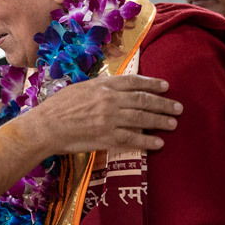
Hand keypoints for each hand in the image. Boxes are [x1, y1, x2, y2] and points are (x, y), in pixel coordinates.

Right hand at [25, 74, 182, 154]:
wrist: (46, 127)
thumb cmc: (58, 106)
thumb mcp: (80, 88)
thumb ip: (100, 87)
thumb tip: (117, 88)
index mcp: (103, 85)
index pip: (135, 82)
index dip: (152, 83)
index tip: (166, 86)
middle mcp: (110, 100)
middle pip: (144, 100)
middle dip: (164, 104)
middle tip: (178, 108)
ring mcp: (110, 119)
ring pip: (142, 119)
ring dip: (160, 121)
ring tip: (173, 124)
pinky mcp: (107, 137)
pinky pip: (133, 139)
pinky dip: (147, 141)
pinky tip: (158, 143)